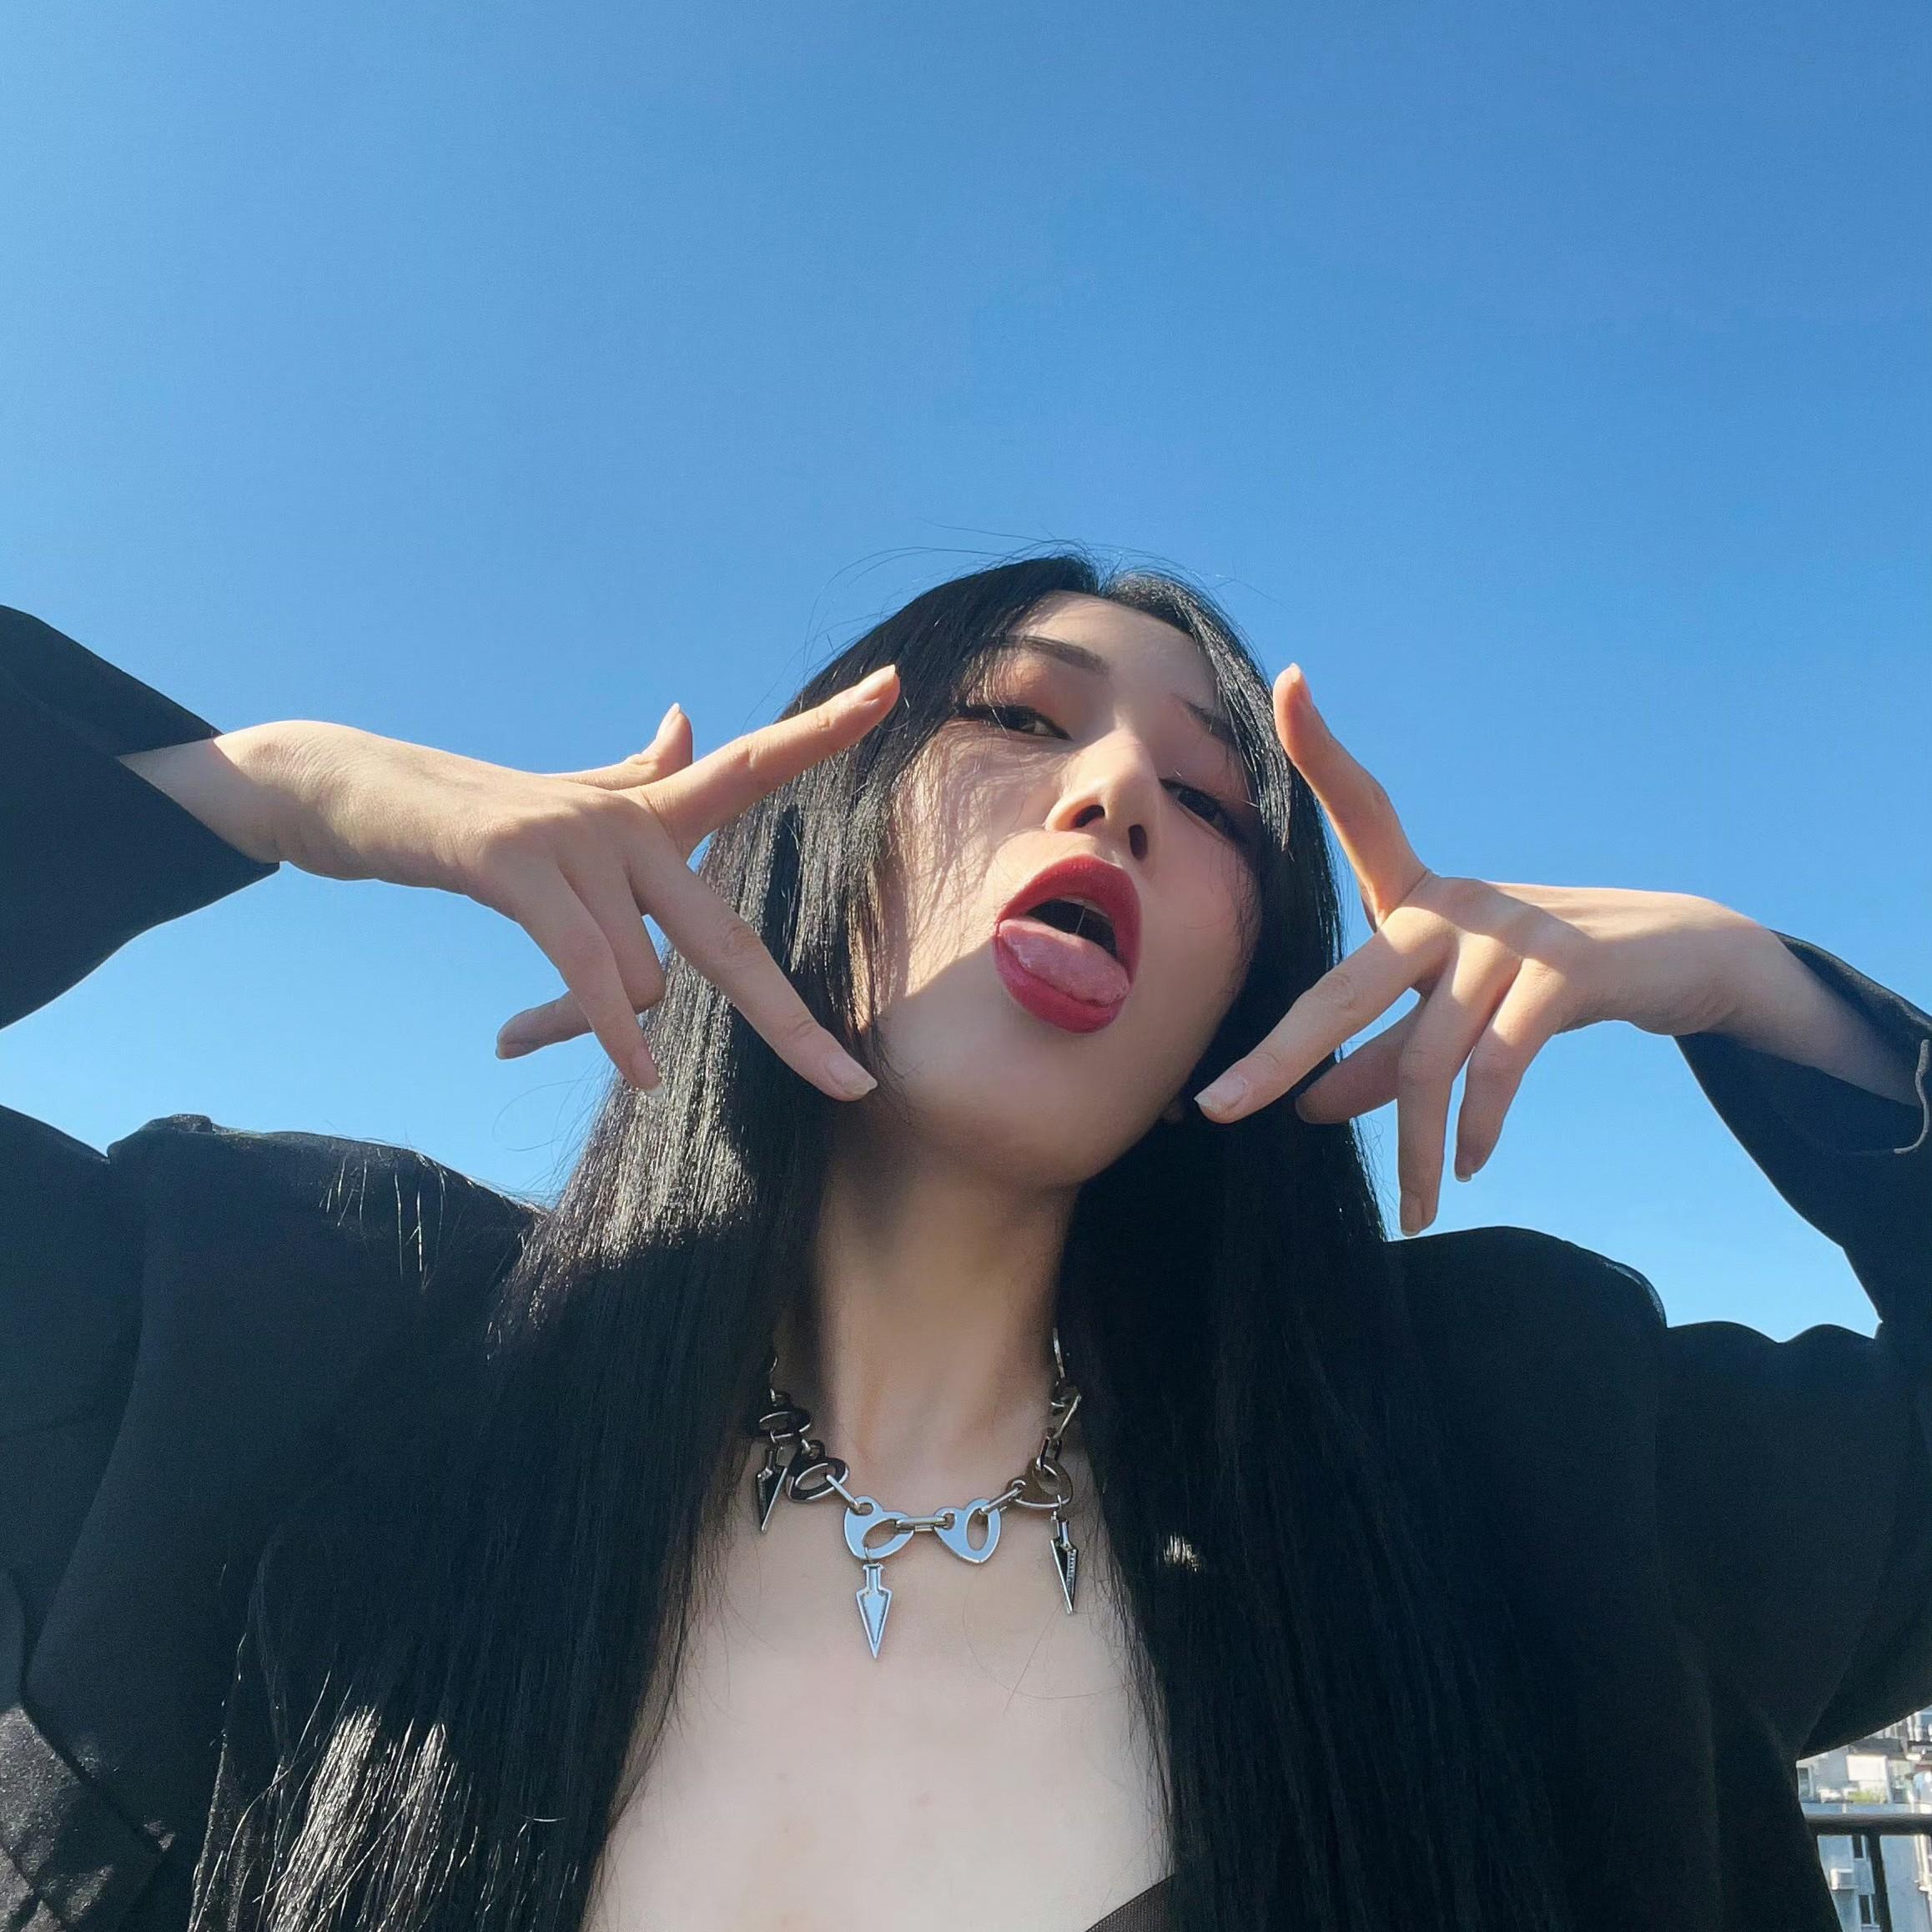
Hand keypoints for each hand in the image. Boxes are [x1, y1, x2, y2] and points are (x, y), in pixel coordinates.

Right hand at [232, 666, 900, 1095]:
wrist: (348, 789)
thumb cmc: (470, 813)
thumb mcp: (569, 800)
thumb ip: (637, 773)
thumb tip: (687, 716)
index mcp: (646, 805)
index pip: (750, 761)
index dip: (823, 727)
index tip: (893, 685)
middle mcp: (625, 815)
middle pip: (727, 933)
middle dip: (789, 1023)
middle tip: (850, 1087)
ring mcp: (573, 835)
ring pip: (643, 970)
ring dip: (611, 1020)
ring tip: (534, 1023)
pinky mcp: (514, 862)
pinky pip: (588, 962)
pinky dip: (614, 1025)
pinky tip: (641, 1073)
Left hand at [1191, 666, 1769, 1233]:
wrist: (1685, 959)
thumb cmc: (1541, 983)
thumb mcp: (1454, 1012)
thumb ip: (1379, 1053)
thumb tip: (1306, 1107)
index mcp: (1418, 898)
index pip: (1361, 815)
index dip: (1321, 749)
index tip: (1289, 679)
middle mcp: (1451, 904)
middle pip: (1344, 988)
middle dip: (1278, 1055)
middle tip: (1218, 1111)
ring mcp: (1507, 933)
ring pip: (1427, 1055)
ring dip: (1409, 1146)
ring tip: (1410, 1210)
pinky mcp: (1563, 972)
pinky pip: (1496, 1062)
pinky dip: (1476, 1124)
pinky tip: (1466, 1166)